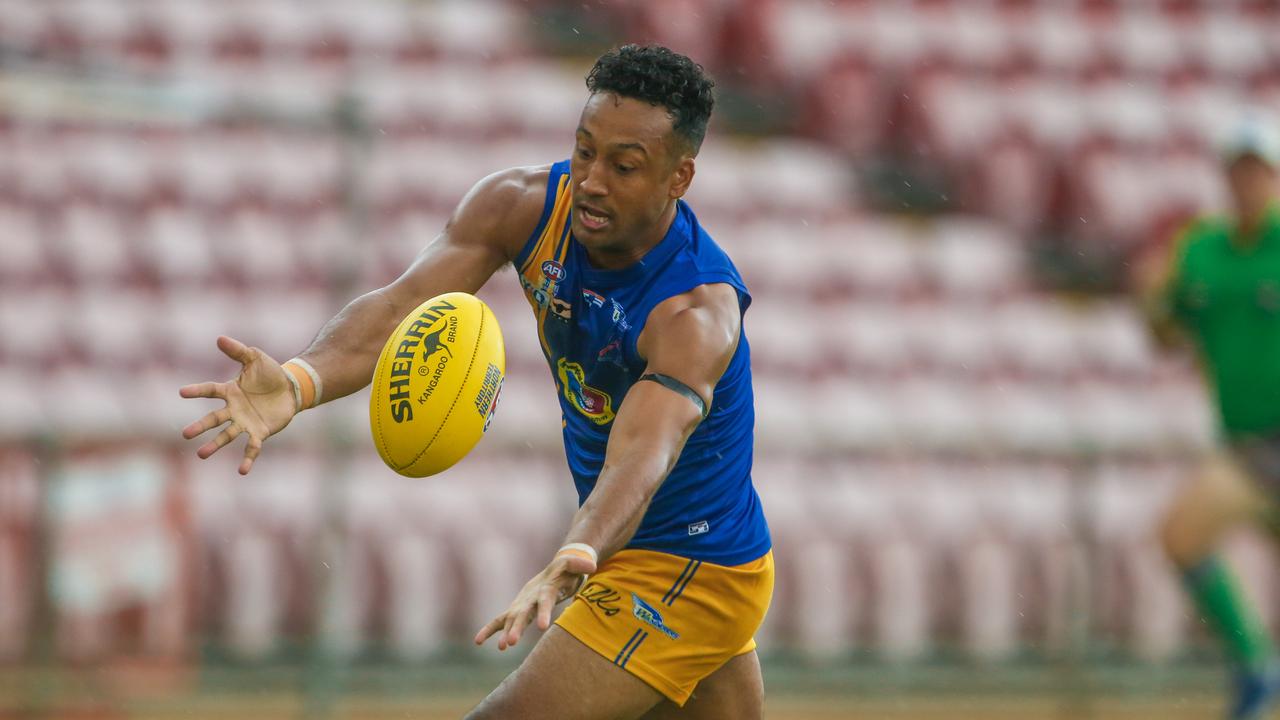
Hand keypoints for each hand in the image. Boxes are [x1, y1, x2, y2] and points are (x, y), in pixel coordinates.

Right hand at [179, 336, 297, 474]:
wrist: (291, 388)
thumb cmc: (270, 373)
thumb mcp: (255, 358)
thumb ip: (238, 350)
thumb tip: (219, 338)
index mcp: (230, 391)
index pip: (210, 390)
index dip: (197, 391)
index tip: (181, 392)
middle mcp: (234, 409)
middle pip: (214, 419)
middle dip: (200, 427)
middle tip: (185, 435)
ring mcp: (245, 422)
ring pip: (227, 435)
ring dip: (214, 445)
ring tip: (201, 454)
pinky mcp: (259, 432)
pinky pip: (251, 447)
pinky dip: (247, 458)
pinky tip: (242, 471)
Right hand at [474, 552, 596, 650]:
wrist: (556, 569)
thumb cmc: (566, 569)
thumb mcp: (574, 565)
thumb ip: (581, 564)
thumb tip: (592, 566)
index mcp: (545, 587)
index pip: (544, 601)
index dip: (543, 612)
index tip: (543, 627)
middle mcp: (530, 596)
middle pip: (523, 613)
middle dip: (517, 627)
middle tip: (512, 643)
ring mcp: (522, 603)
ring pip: (510, 619)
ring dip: (505, 632)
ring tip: (502, 648)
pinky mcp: (517, 609)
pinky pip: (501, 620)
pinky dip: (490, 629)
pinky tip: (478, 641)